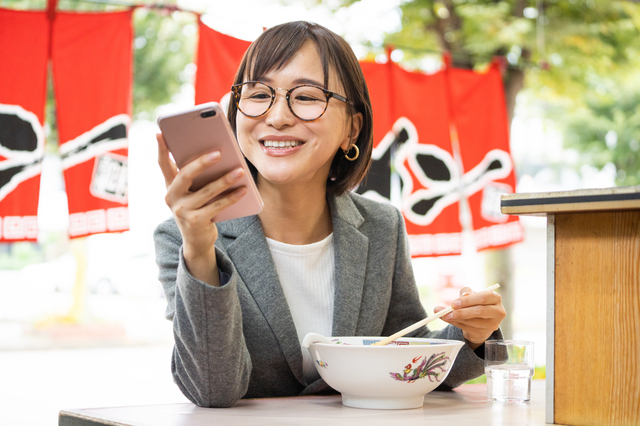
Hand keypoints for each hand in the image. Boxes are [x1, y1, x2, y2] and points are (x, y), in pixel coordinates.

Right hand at [157, 133, 246, 284]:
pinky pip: (217, 206)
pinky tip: (243, 189)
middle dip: (202, 163)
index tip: (160, 133)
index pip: (163, 165)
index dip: (161, 149)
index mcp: (170, 186)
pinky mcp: (195, 222)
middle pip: (185, 175)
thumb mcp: (192, 193)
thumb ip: (197, 177)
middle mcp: (172, 197)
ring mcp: (182, 211)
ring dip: (224, 180)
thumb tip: (217, 155)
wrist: (197, 241)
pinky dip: (231, 197)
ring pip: (206, 191)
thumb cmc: (198, 209)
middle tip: (219, 152)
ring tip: (240, 170)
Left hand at [433, 287, 505, 349]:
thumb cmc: (475, 303)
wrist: (479, 320)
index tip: (454, 303)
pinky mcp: (484, 333)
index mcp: (495, 298)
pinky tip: (447, 319)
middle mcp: (497, 312)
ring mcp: (492, 324)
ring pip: (472, 322)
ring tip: (443, 315)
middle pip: (480, 311)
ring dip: (455, 318)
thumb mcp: (471, 294)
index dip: (468, 300)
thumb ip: (466, 292)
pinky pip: (467, 328)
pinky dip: (455, 323)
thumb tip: (463, 295)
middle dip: (462, 312)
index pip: (483, 297)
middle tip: (447, 311)